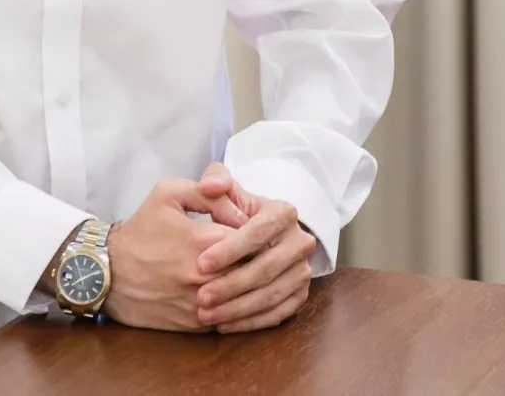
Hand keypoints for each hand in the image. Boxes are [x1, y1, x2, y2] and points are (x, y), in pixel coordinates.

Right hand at [103, 178, 250, 332]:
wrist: (109, 273)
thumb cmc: (141, 230)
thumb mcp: (168, 193)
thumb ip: (208, 192)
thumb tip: (239, 209)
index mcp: (203, 240)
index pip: (253, 238)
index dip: (257, 232)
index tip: (255, 229)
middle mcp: (206, 276)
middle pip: (254, 269)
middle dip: (258, 258)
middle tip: (259, 250)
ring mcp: (202, 303)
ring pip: (245, 295)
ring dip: (250, 283)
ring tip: (249, 269)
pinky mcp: (197, 325)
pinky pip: (231, 316)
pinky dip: (236, 304)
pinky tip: (232, 291)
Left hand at [193, 164, 316, 333]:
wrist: (260, 231)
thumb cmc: (236, 209)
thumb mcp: (227, 187)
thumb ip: (216, 179)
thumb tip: (210, 186)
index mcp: (284, 212)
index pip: (258, 233)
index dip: (230, 250)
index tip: (201, 264)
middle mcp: (299, 242)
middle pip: (265, 268)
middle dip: (231, 285)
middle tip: (201, 297)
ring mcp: (303, 271)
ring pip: (271, 295)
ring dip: (237, 308)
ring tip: (206, 314)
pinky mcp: (300, 295)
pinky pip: (277, 314)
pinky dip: (250, 322)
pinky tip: (224, 324)